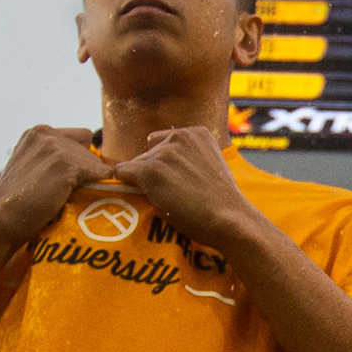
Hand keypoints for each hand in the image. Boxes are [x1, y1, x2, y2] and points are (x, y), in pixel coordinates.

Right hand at [0, 126, 112, 249]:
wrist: (0, 222)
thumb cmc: (15, 205)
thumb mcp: (29, 169)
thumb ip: (50, 160)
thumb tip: (88, 165)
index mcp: (36, 133)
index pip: (79, 139)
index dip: (78, 161)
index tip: (65, 181)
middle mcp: (46, 134)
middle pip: (89, 149)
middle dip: (84, 170)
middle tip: (67, 194)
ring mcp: (56, 147)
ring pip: (96, 163)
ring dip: (90, 182)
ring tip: (70, 200)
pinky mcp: (66, 165)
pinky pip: (101, 174)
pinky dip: (99, 187)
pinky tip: (85, 199)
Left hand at [104, 122, 265, 250]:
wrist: (229, 219)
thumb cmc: (222, 202)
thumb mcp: (211, 167)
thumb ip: (191, 158)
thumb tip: (168, 167)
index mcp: (196, 132)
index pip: (163, 143)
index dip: (166, 166)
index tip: (179, 182)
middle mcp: (178, 137)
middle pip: (147, 154)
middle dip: (154, 173)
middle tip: (174, 195)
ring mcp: (163, 154)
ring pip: (135, 166)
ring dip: (144, 183)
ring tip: (167, 201)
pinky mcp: (150, 172)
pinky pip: (122, 173)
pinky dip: (126, 185)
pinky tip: (142, 197)